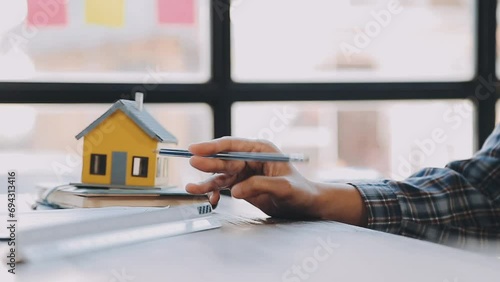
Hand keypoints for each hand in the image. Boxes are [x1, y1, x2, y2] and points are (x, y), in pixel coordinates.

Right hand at [186, 137, 318, 218]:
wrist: (305, 205)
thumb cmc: (300, 192)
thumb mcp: (284, 187)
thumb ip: (260, 185)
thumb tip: (234, 190)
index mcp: (261, 150)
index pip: (233, 145)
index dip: (213, 146)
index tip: (196, 149)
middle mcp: (250, 158)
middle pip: (224, 159)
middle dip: (208, 162)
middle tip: (193, 163)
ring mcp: (245, 172)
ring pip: (220, 174)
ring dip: (206, 181)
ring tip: (191, 188)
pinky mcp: (242, 185)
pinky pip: (224, 187)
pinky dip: (215, 193)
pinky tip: (211, 201)